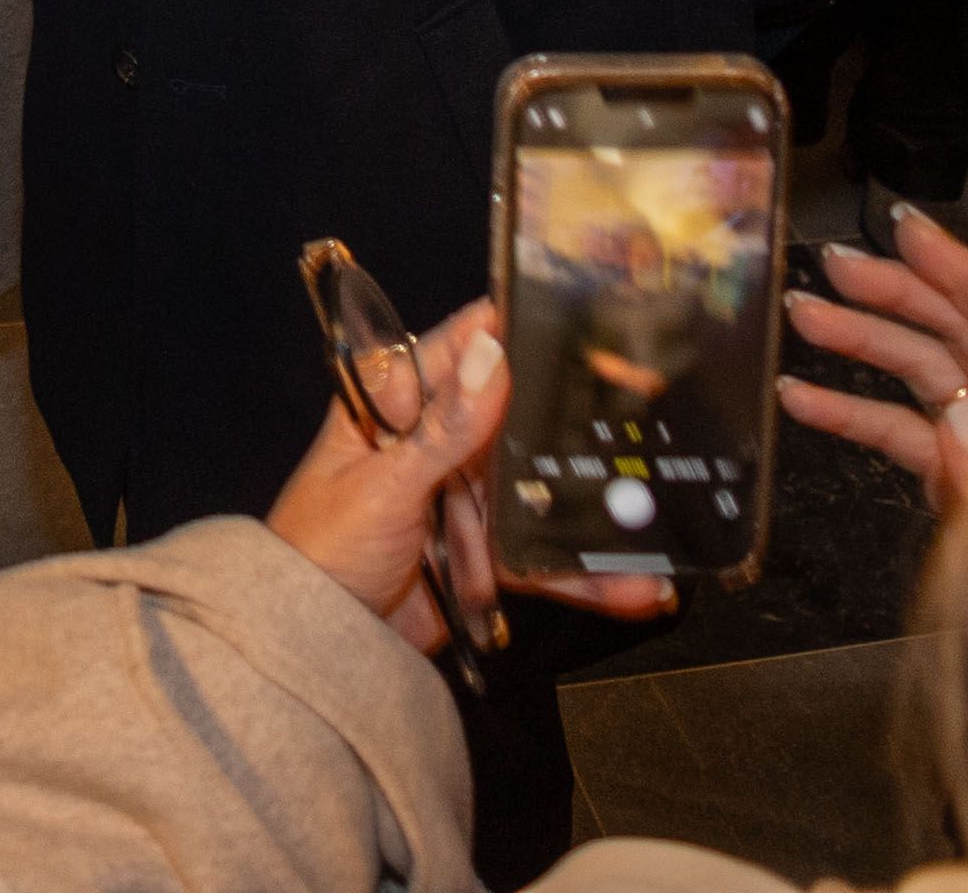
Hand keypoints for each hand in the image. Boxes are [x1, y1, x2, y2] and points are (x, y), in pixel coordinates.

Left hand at [264, 297, 671, 654]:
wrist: (311, 649)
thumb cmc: (320, 549)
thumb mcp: (383, 484)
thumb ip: (443, 429)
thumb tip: (493, 355)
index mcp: (397, 404)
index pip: (463, 348)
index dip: (516, 329)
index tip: (582, 318)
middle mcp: (437, 442)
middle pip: (518, 418)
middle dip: (578, 423)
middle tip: (653, 415)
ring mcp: (465, 499)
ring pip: (542, 492)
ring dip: (595, 511)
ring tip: (656, 519)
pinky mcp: (485, 556)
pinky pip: (544, 557)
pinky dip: (586, 575)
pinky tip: (636, 588)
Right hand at [775, 200, 967, 516]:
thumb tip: (961, 420)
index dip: (967, 276)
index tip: (911, 234)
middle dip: (901, 296)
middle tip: (839, 266)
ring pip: (934, 376)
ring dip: (867, 344)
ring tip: (805, 316)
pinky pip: (912, 432)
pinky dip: (858, 413)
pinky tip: (804, 398)